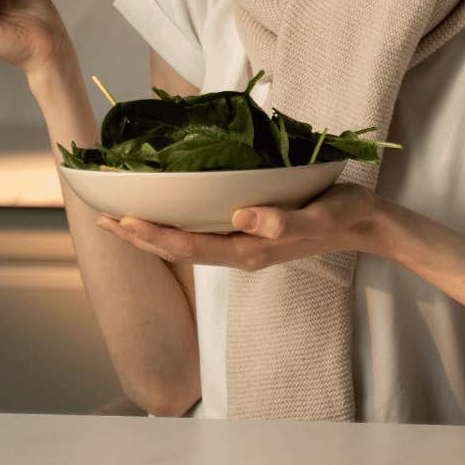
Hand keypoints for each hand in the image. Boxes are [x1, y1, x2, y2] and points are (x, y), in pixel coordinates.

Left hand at [95, 184, 388, 268]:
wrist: (364, 224)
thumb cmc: (341, 213)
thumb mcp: (318, 214)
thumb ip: (282, 219)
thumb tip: (241, 215)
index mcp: (249, 250)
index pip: (189, 247)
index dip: (153, 235)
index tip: (122, 219)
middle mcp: (239, 251)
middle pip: (177, 249)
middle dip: (138, 236)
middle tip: (100, 219)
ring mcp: (243, 245)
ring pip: (185, 243)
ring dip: (150, 232)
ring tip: (118, 218)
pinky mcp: (249, 234)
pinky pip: (200, 234)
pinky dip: (174, 225)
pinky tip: (164, 213)